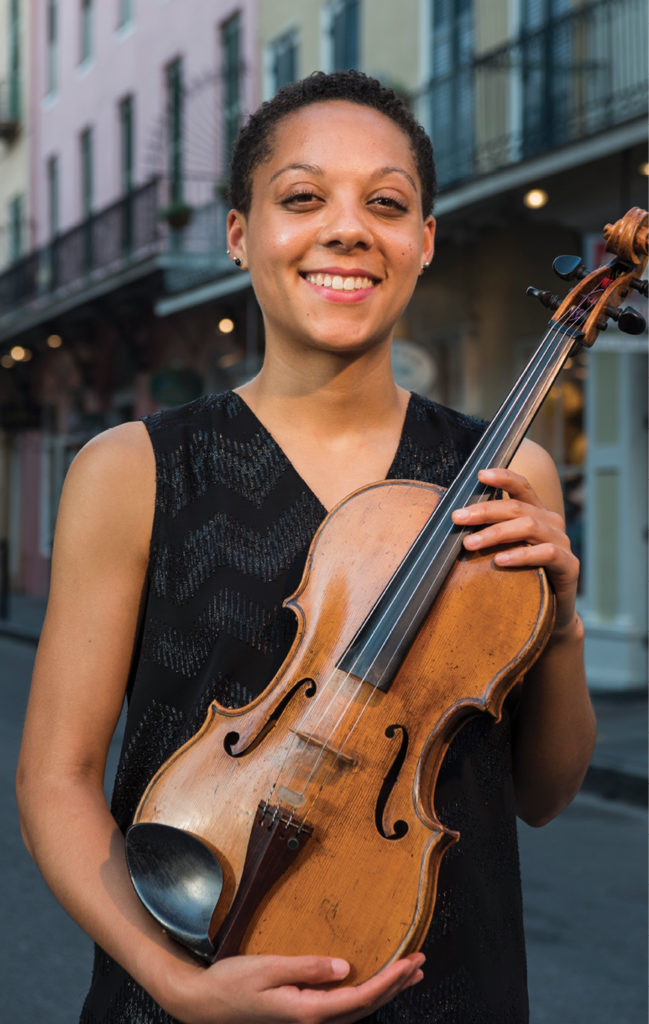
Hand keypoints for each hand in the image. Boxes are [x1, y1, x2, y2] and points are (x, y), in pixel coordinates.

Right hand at [165, 951, 424, 1023]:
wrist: (201, 1005)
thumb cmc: (231, 983)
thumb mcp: (268, 968)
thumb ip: (308, 967)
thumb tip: (347, 968)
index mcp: (307, 1012)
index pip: (361, 997)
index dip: (390, 981)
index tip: (411, 962)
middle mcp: (311, 1023)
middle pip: (365, 1007)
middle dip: (395, 985)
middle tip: (420, 962)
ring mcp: (305, 1022)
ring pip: (356, 1010)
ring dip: (384, 991)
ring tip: (407, 973)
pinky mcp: (299, 1017)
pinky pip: (341, 1009)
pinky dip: (363, 993)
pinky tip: (369, 982)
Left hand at [451, 466, 578, 631]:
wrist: (551, 613)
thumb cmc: (522, 576)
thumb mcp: (504, 549)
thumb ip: (489, 532)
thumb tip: (454, 522)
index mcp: (536, 513)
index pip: (521, 487)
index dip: (503, 477)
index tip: (480, 475)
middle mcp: (551, 522)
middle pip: (517, 507)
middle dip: (484, 511)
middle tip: (457, 518)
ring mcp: (562, 542)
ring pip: (529, 526)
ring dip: (495, 533)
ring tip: (469, 544)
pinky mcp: (569, 565)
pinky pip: (546, 553)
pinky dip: (520, 555)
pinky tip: (499, 560)